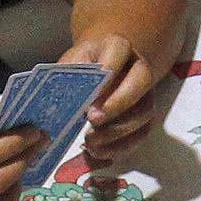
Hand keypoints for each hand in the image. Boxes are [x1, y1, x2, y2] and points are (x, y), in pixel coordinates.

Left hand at [68, 30, 163, 161]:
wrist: (98, 72)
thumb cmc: (82, 68)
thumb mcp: (71, 63)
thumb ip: (67, 74)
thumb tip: (55, 95)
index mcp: (117, 47)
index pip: (119, 49)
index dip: (110, 66)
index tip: (94, 85)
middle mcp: (138, 69)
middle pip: (141, 83)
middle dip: (118, 103)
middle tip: (92, 119)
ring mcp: (145, 95)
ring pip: (143, 114)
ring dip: (117, 132)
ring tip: (90, 142)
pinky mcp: (143, 119)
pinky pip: (139, 136)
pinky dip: (119, 148)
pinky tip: (98, 153)